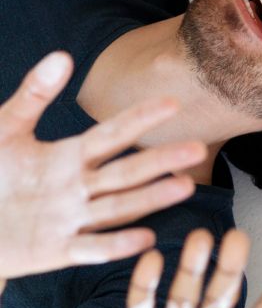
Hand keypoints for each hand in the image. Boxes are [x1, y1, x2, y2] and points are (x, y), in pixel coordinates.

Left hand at [0, 53, 204, 279]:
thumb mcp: (6, 130)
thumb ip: (33, 96)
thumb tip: (62, 56)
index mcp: (70, 157)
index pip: (112, 135)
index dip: (139, 119)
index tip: (171, 102)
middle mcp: (79, 187)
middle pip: (125, 172)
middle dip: (160, 160)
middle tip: (197, 148)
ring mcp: (72, 220)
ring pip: (118, 208)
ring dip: (151, 198)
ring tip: (184, 186)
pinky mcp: (57, 251)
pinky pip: (91, 248)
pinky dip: (117, 245)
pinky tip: (145, 238)